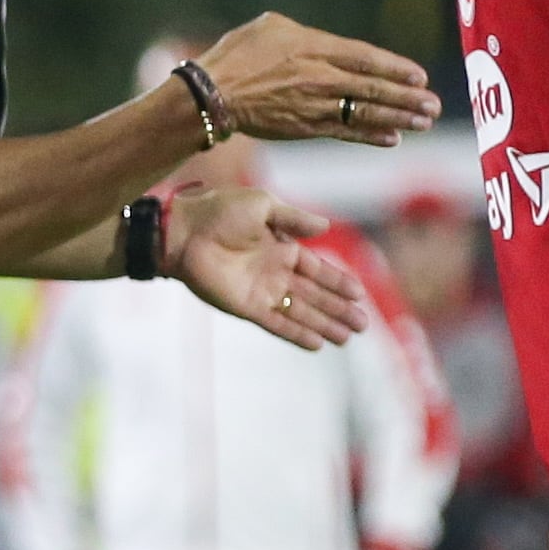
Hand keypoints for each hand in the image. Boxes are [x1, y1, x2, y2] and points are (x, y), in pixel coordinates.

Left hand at [168, 186, 369, 349]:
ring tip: (348, 338)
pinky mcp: (247, 307)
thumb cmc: (220, 211)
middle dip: (339, 309)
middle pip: (315, 296)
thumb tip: (326, 227)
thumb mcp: (264, 205)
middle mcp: (276, 273)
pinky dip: (297, 333)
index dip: (339, 282)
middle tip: (363, 324)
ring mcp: (262, 292)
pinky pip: (277, 323)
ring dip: (324, 325)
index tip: (360, 294)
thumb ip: (295, 219)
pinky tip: (317, 343)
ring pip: (301, 312)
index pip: (318, 270)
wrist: (185, 230)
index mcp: (282, 248)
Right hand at [194, 14, 440, 146]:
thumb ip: (304, 34)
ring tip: (424, 123)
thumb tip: (322, 43)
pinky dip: (370, 136)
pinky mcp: (305, 128)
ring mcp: (314, 105)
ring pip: (364, 113)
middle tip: (434, 106)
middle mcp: (319, 77)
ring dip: (398, 119)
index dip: (394, 68)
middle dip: (407, 98)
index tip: (420, 76)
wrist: (211, 95)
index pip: (364, 58)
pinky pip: (345, 132)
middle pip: (372, 89)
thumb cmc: (236, 55)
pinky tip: (392, 138)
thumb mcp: (270, 26)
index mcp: (313, 47)